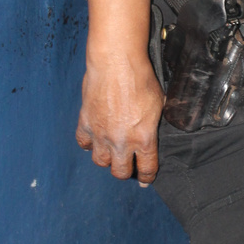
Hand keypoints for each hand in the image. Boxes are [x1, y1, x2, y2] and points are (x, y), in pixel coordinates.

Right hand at [76, 55, 164, 182]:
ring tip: (111, 151)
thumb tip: (154, 131)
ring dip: (107, 159)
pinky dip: (89, 144)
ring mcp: (101, 134)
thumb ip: (154, 124)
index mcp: (144, 138)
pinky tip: (94, 139)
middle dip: (126, 171)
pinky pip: (83, 144)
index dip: (147, 177)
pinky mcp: (85, 123)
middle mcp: (121, 142)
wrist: (116, 63)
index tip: (145, 180)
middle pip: (120, 172)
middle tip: (128, 164)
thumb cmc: (141, 79)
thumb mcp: (159, 103)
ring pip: (100, 162)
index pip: (146, 169)